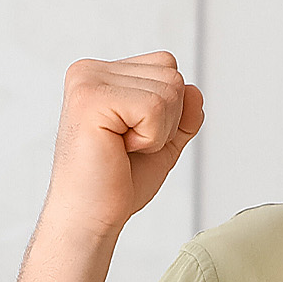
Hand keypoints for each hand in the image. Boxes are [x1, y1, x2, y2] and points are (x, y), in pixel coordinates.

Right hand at [43, 51, 202, 240]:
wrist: (90, 215)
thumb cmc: (117, 181)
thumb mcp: (164, 139)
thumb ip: (183, 112)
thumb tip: (195, 90)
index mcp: (103, 74)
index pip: (167, 66)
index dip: (169, 110)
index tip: (133, 136)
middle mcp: (91, 70)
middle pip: (173, 76)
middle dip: (167, 121)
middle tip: (128, 146)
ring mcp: (87, 81)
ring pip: (169, 90)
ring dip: (157, 131)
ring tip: (122, 147)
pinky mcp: (90, 99)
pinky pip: (155, 107)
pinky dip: (150, 138)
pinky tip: (119, 148)